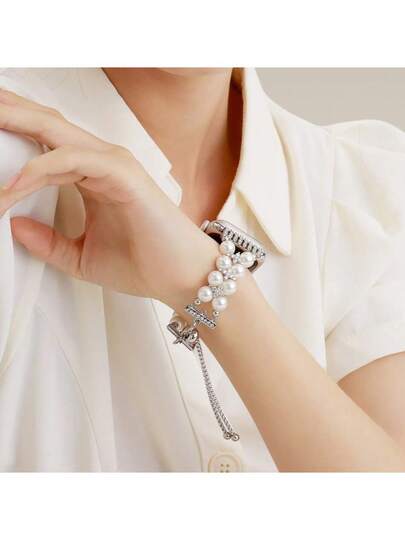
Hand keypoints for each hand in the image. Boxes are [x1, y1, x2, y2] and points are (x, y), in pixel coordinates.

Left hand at [0, 88, 216, 306]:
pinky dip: (41, 169)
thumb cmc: (143, 264)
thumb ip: (48, 242)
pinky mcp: (123, 175)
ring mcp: (113, 165)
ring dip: (16, 126)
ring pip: (55, 132)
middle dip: (10, 113)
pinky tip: (16, 184)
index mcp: (92, 176)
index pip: (44, 146)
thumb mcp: (81, 257)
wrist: (181, 278)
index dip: (10, 141)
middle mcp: (101, 163)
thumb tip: (14, 226)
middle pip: (46, 126)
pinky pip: (72, 161)